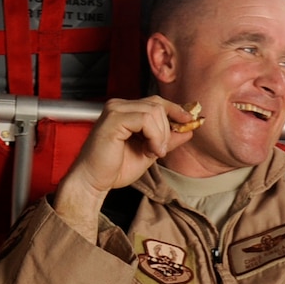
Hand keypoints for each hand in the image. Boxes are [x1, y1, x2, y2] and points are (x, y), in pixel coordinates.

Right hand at [51, 96, 199, 231]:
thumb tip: (189, 129)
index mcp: (126, 111)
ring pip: (154, 111)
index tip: (190, 121)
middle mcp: (119, 106)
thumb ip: (167, 140)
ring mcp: (115, 110)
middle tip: (159, 150)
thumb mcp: (149, 152)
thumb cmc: (115, 168)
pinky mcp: (113, 119)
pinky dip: (154, 136)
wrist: (93, 181)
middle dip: (167, 128)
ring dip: (160, 135)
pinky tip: (149, 151)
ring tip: (152, 152)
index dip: (176, 110)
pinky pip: (145, 119)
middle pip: (158, 104)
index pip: (156, 102)